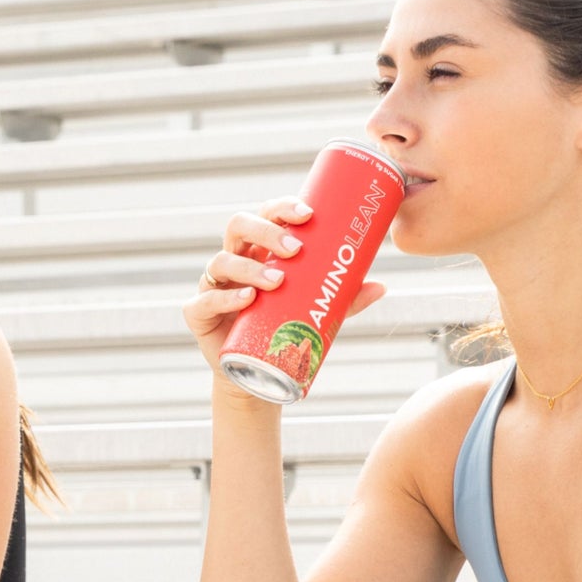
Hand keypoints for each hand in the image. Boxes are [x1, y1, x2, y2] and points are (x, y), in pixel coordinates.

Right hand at [184, 196, 387, 388]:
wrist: (255, 374)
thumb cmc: (284, 329)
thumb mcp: (317, 311)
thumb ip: (345, 299)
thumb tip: (382, 285)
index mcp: (258, 249)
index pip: (265, 214)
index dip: (282, 208)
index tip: (308, 214)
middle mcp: (233, 259)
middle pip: (239, 226)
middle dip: (266, 231)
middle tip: (294, 248)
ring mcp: (213, 285)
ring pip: (222, 261)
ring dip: (250, 268)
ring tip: (277, 282)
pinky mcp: (199, 315)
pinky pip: (205, 301)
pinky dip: (227, 298)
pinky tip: (247, 298)